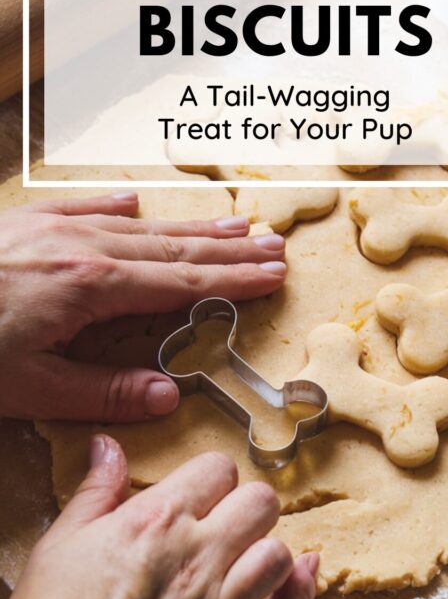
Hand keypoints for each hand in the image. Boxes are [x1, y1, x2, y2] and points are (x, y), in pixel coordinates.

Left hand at [0, 192, 285, 420]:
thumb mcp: (31, 387)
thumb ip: (103, 391)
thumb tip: (167, 395)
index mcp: (93, 286)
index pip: (182, 282)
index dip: (232, 280)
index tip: (270, 275)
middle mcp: (83, 246)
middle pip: (173, 246)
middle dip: (228, 248)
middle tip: (271, 245)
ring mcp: (53, 228)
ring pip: (138, 225)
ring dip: (189, 226)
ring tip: (231, 224)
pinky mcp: (23, 222)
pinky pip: (83, 207)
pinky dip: (116, 207)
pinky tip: (136, 204)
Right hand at [0, 437, 317, 598]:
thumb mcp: (60, 542)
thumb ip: (96, 491)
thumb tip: (109, 446)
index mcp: (157, 521)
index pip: (217, 469)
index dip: (212, 477)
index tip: (202, 492)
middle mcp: (196, 557)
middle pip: (260, 503)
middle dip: (247, 506)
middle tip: (228, 523)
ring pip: (278, 555)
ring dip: (266, 551)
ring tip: (246, 559)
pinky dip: (299, 595)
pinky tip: (301, 578)